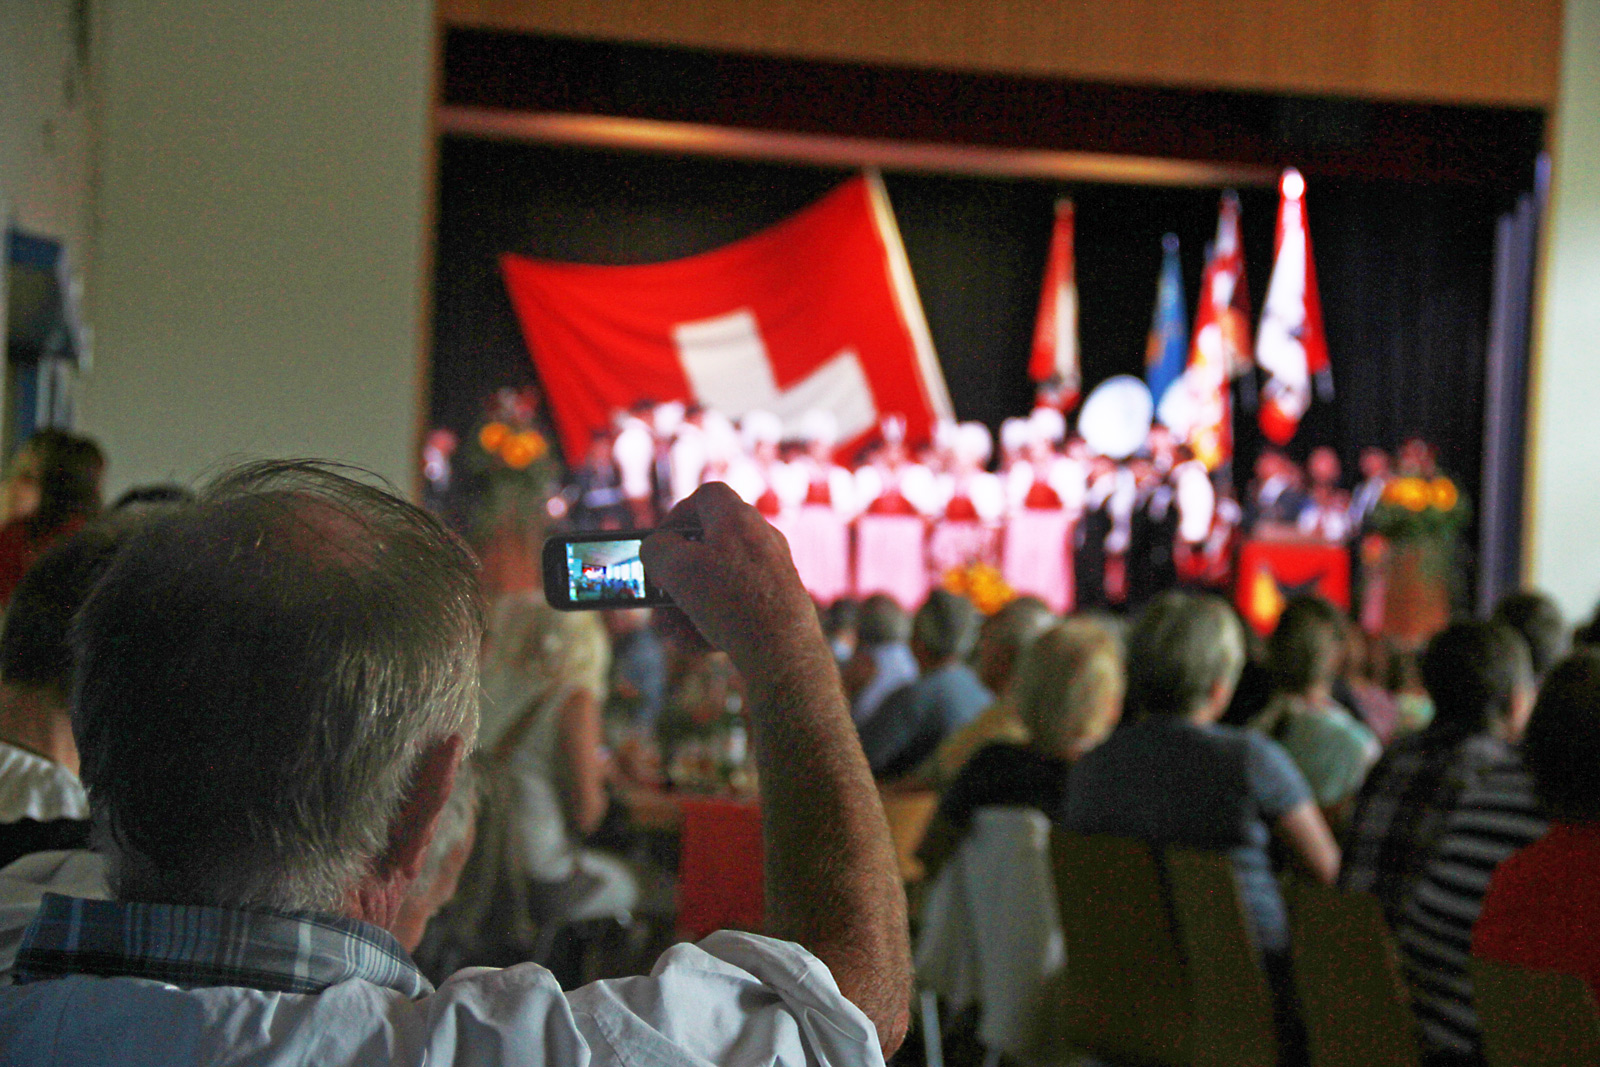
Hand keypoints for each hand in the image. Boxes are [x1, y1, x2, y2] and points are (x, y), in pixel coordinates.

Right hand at [641, 482, 822, 675]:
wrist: (784, 650)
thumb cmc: (731, 603)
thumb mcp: (676, 569)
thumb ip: (656, 549)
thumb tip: (657, 548)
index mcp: (739, 518)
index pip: (706, 496)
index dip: (677, 515)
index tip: (661, 543)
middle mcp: (761, 538)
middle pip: (708, 546)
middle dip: (678, 575)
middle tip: (662, 595)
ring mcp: (773, 570)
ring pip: (718, 582)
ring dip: (690, 605)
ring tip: (676, 630)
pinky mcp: (778, 600)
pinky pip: (736, 605)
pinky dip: (715, 620)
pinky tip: (701, 643)